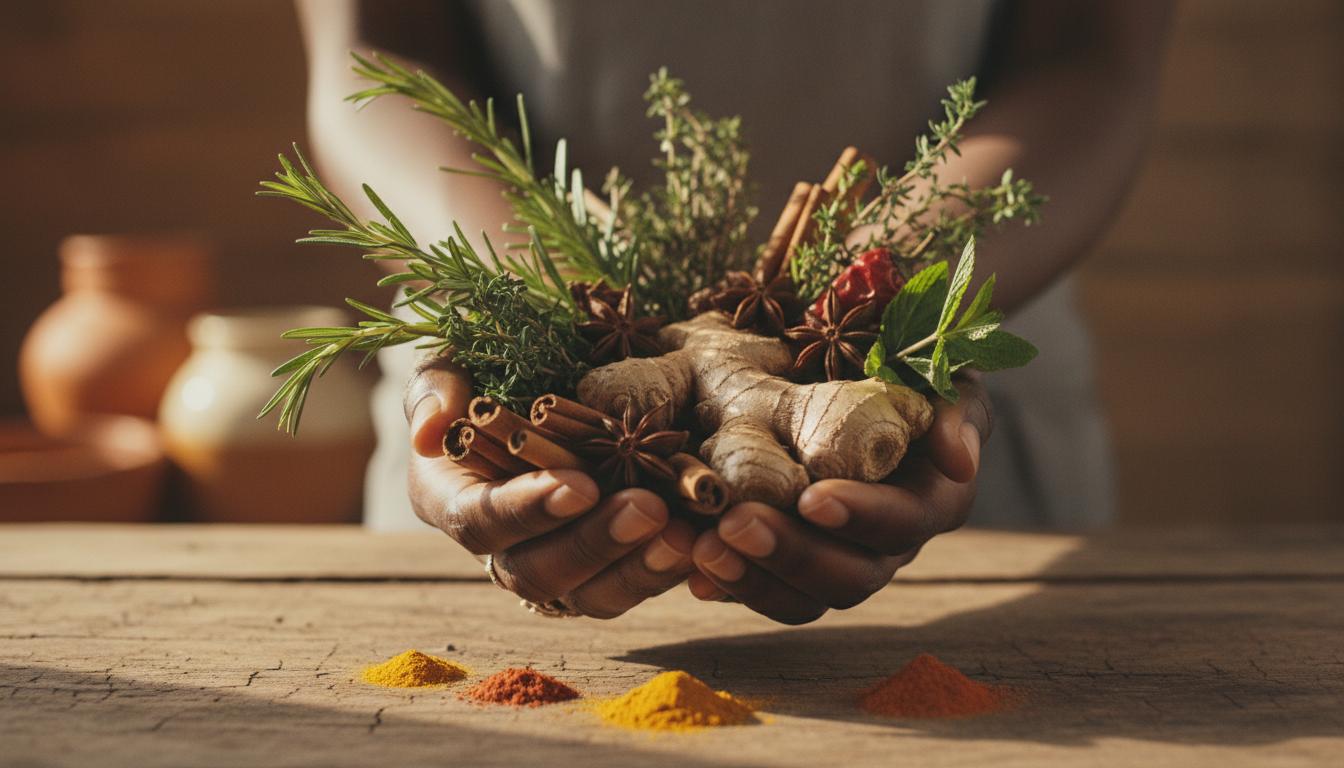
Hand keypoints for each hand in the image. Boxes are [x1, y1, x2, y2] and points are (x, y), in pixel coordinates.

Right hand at [404, 358, 695, 617]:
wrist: (537, 379)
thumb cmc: (485, 365)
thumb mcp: (451, 361)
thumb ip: (434, 387)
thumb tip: (432, 429)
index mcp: (449, 497)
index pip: (479, 520)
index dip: (527, 510)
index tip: (579, 486)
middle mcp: (498, 544)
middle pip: (537, 571)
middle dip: (594, 543)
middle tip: (649, 508)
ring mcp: (554, 560)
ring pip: (589, 594)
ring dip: (638, 570)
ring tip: (684, 538)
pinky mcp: (603, 568)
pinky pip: (632, 587)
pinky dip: (668, 572)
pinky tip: (703, 549)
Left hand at [687, 375, 991, 623]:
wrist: (871, 370)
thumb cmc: (916, 366)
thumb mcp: (944, 373)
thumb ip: (956, 411)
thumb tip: (957, 462)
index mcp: (932, 500)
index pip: (902, 523)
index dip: (861, 517)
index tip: (812, 497)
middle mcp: (888, 542)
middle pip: (849, 576)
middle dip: (790, 554)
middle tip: (733, 524)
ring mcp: (840, 557)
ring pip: (803, 596)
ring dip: (750, 578)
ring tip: (700, 547)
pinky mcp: (793, 559)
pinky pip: (762, 587)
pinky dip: (725, 580)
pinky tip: (686, 561)